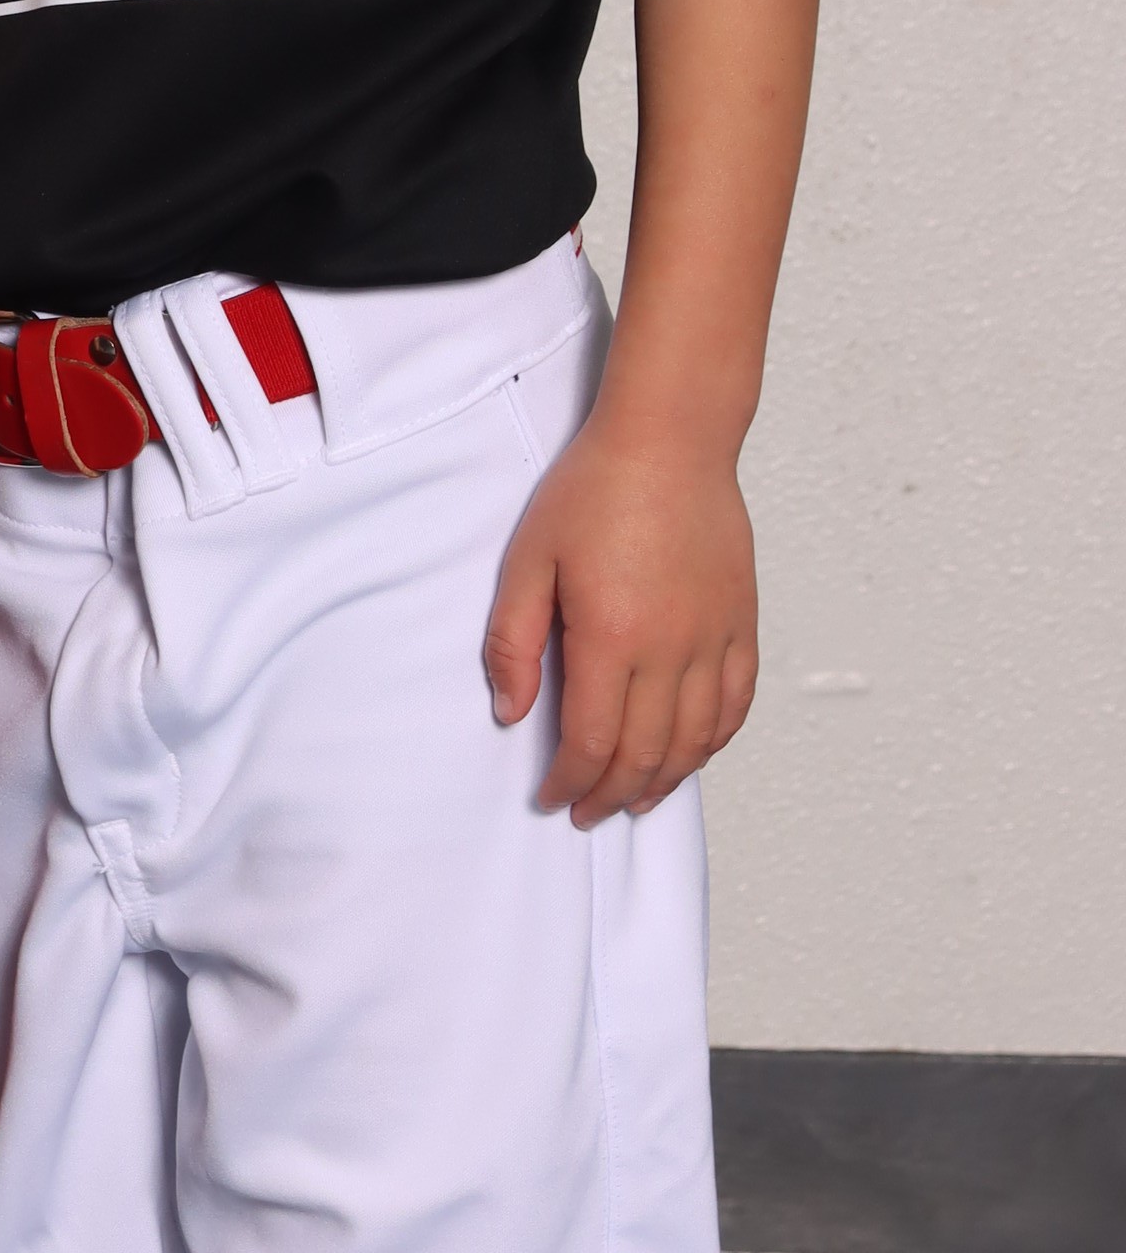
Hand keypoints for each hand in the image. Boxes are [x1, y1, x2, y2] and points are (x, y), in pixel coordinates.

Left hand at [482, 411, 759, 824]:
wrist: (670, 441)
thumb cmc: (595, 490)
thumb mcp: (529, 560)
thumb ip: (514, 642)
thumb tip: (512, 712)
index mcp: (613, 637)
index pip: (593, 742)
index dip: (570, 781)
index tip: (552, 796)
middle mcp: (672, 649)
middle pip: (646, 754)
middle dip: (612, 795)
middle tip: (587, 811)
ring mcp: (715, 639)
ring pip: (696, 741)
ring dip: (664, 781)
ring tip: (635, 799)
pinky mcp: (741, 624)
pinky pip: (736, 704)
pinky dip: (713, 742)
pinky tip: (691, 755)